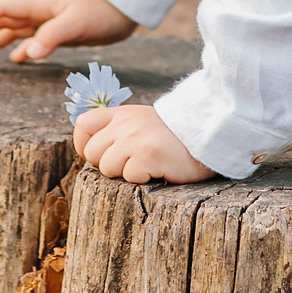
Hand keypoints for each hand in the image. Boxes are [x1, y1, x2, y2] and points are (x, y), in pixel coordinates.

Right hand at [0, 0, 135, 62]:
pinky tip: (18, 60)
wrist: (127, 6)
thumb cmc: (104, 12)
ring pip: (18, 30)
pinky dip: (24, 49)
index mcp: (43, 6)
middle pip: (6, 19)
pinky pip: (36, 39)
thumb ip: (52, 37)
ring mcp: (53, 21)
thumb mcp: (78, 24)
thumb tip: (27, 56)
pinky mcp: (64, 31)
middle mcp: (44, 12)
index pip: (6, 8)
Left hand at [72, 102, 213, 184]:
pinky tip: (158, 170)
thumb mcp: (142, 121)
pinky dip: (143, 178)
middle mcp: (125, 123)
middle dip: (108, 164)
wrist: (208, 133)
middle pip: (92, 153)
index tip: (101, 155)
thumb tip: (90, 149)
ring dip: (126, 173)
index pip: (83, 124)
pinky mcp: (148, 155)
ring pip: (107, 167)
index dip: (84, 145)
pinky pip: (129, 176)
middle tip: (132, 163)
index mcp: (122, 113)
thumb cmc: (173, 135)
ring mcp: (136, 138)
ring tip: (147, 165)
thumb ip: (118, 129)